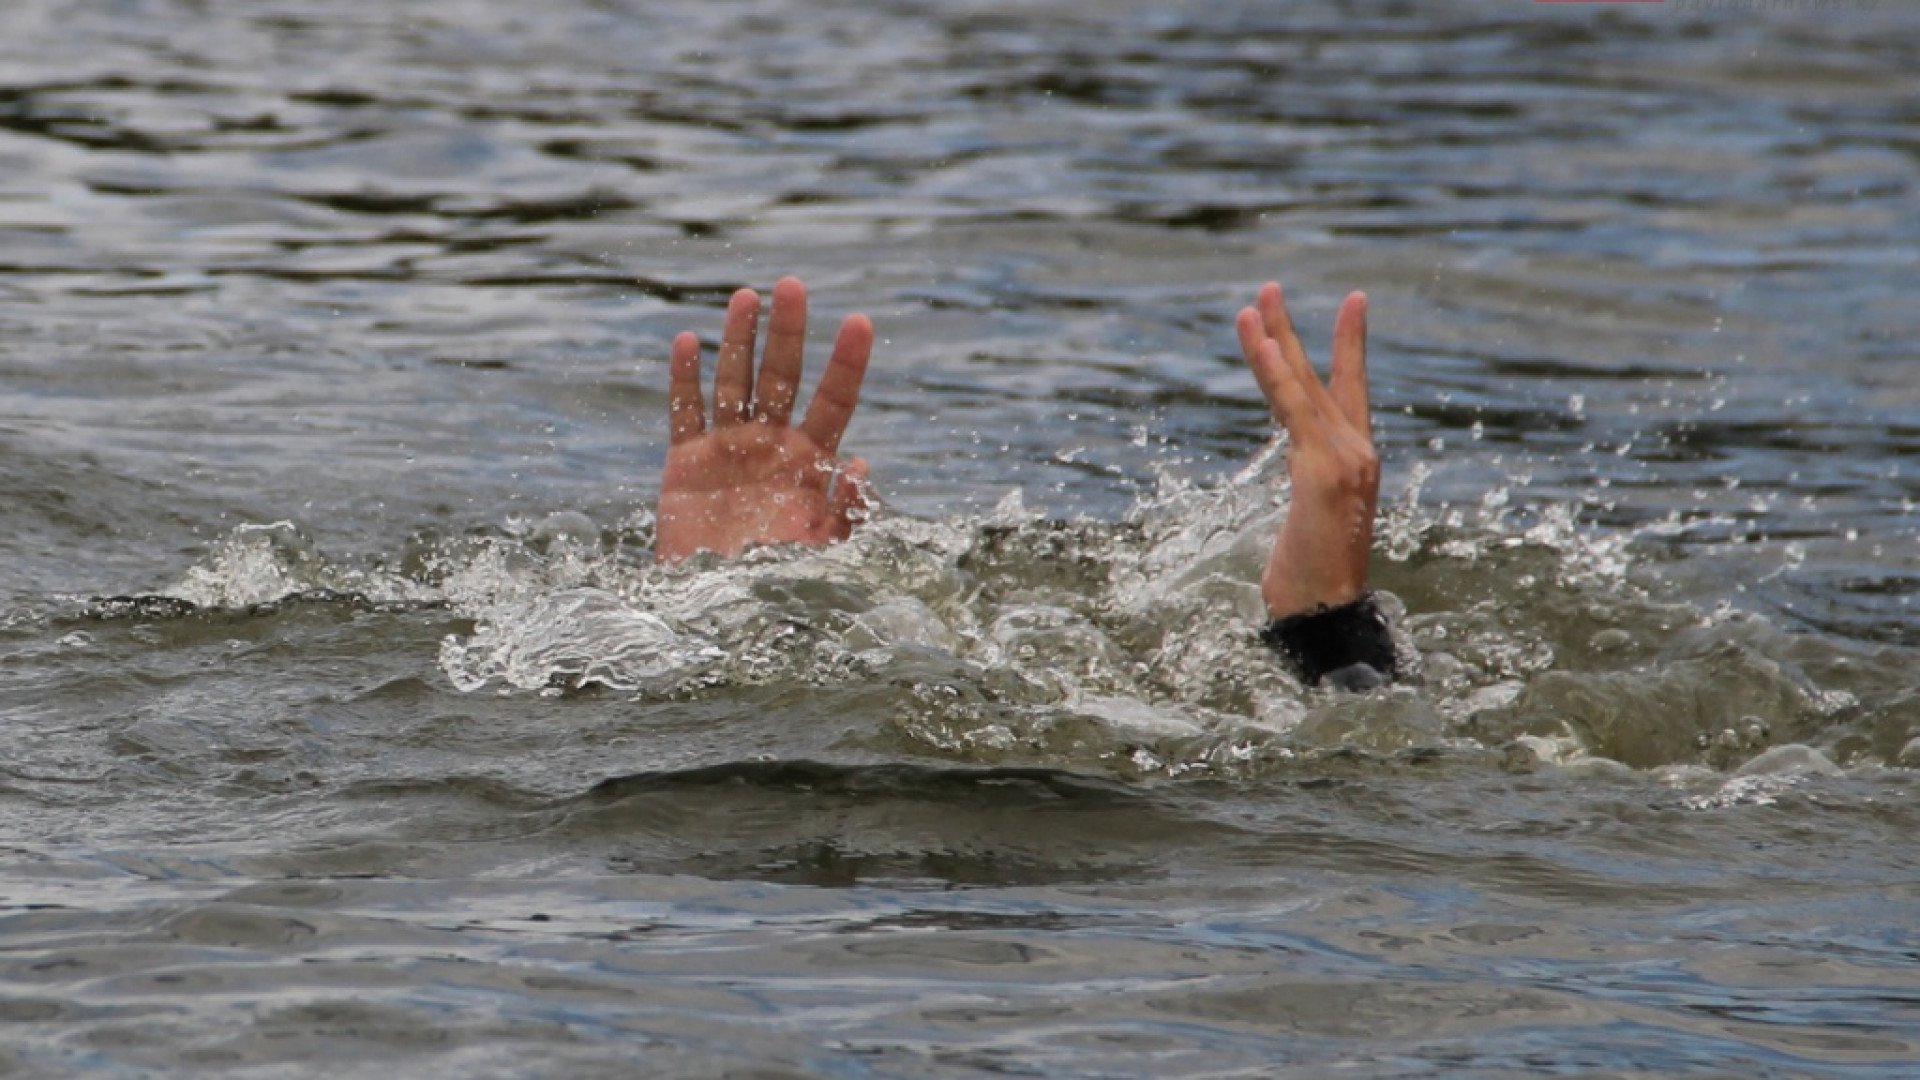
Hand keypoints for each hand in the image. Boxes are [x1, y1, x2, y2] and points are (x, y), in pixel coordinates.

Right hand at [656, 276, 874, 561]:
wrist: (718, 612)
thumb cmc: (778, 586)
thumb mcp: (821, 552)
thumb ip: (843, 510)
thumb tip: (860, 463)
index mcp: (809, 462)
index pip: (835, 400)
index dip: (848, 362)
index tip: (861, 321)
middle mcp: (771, 446)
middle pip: (782, 376)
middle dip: (789, 332)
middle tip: (794, 286)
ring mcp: (728, 449)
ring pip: (734, 381)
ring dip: (739, 339)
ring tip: (747, 297)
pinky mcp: (685, 464)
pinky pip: (684, 413)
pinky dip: (684, 379)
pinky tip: (687, 342)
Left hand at [1236, 283, 1379, 618]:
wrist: (1329, 614)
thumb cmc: (1314, 581)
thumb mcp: (1309, 520)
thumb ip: (1307, 486)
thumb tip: (1298, 478)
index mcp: (1354, 459)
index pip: (1351, 388)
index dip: (1349, 343)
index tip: (1352, 301)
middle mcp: (1356, 450)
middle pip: (1318, 375)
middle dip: (1289, 329)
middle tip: (1268, 287)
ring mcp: (1342, 459)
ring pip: (1300, 385)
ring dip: (1273, 340)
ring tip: (1251, 305)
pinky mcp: (1320, 471)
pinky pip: (1291, 409)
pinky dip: (1273, 372)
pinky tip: (1257, 342)